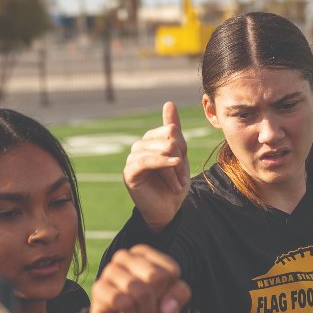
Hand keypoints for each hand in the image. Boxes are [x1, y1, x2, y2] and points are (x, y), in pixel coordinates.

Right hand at [78, 246, 190, 312]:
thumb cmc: (145, 312)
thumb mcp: (169, 305)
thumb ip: (179, 297)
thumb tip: (169, 304)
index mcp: (144, 253)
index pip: (171, 271)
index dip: (169, 292)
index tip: (157, 297)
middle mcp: (125, 256)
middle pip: (156, 277)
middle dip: (156, 302)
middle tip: (145, 308)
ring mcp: (110, 270)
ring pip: (140, 292)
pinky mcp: (99, 288)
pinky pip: (124, 303)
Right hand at [123, 102, 190, 231]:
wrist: (167, 210)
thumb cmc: (173, 183)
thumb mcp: (179, 155)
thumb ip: (174, 130)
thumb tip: (168, 103)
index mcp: (150, 140)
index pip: (170, 130)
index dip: (181, 146)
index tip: (183, 164)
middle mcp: (139, 146)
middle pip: (166, 139)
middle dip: (179, 158)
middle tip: (182, 179)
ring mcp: (132, 158)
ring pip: (159, 150)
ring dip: (174, 169)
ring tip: (177, 184)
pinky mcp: (129, 172)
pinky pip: (146, 160)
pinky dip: (163, 163)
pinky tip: (174, 166)